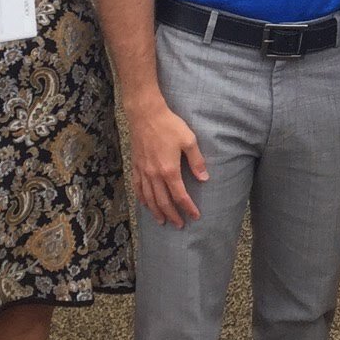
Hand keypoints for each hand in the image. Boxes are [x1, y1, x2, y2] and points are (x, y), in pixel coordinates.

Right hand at [128, 99, 207, 226]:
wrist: (145, 114)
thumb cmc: (169, 125)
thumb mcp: (189, 140)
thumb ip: (196, 161)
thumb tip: (204, 178)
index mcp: (169, 170)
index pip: (180, 196)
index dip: (187, 208)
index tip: (195, 216)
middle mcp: (154, 175)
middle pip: (163, 202)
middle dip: (172, 215)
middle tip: (179, 225)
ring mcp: (143, 171)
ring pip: (148, 198)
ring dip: (156, 212)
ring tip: (162, 221)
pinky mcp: (135, 166)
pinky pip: (137, 188)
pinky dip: (142, 199)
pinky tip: (145, 204)